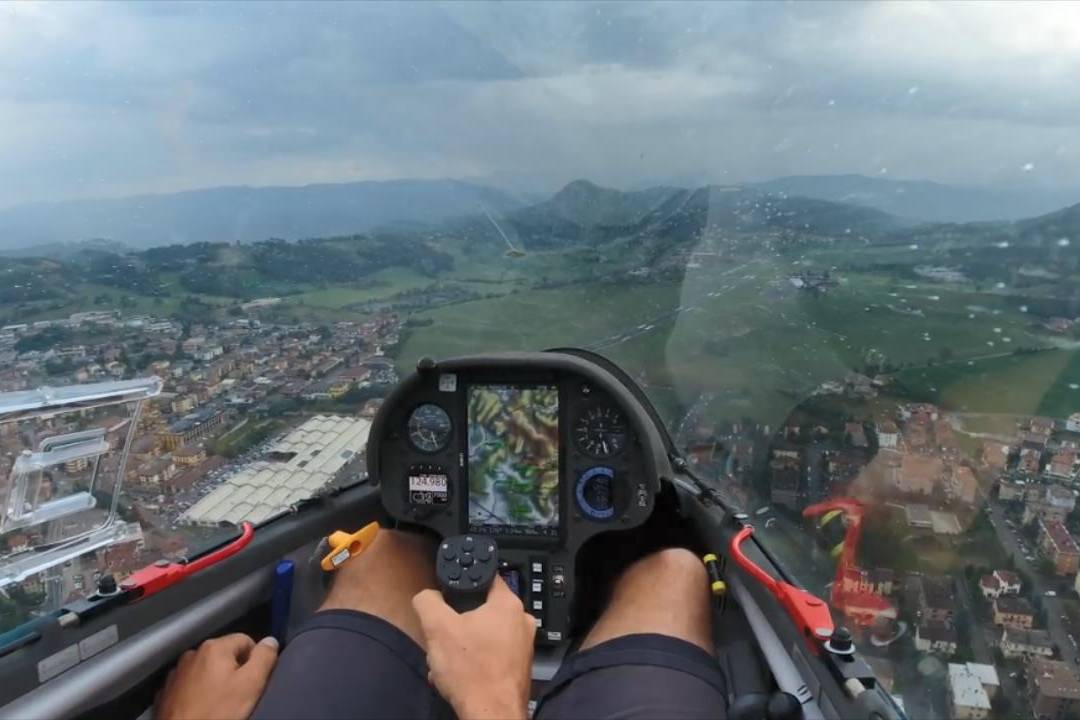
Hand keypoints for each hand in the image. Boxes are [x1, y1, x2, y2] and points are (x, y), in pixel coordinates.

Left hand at [155, 633, 278, 719]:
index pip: (246, 641)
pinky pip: (190, 684)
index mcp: (214, 647)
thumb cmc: (218, 712)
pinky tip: (201, 707)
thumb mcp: (251, 684)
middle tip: (237, 695)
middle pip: (225, 655)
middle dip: (234, 671)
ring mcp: (176, 672)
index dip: (254, 660)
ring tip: (218, 703)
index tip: (252, 682)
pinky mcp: (166, 690)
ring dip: (214, 681)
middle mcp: (192, 653)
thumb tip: (270, 641)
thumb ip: (264, 658)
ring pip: (206, 670)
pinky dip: (198, 691)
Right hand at [413, 578, 534, 719]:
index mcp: (508, 603)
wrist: (491, 715)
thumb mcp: (437, 627)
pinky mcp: (518, 667)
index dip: (463, 583)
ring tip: (448, 661)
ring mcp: (523, 646)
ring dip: (462, 645)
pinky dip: (474, 661)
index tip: (449, 594)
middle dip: (458, 622)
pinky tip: (459, 675)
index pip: (485, 577)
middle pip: (481, 609)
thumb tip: (427, 595)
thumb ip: (428, 601)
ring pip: (484, 634)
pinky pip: (491, 654)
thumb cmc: (470, 670)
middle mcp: (522, 621)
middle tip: (445, 636)